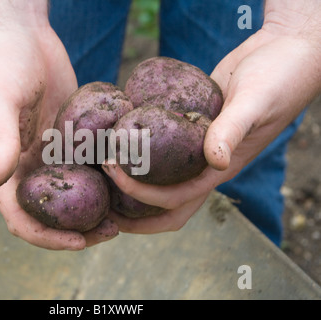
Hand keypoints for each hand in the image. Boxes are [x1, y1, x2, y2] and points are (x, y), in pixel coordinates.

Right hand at [0, 1, 118, 249]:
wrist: (21, 30)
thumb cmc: (1, 62)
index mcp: (7, 165)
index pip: (20, 215)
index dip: (46, 236)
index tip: (80, 242)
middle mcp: (30, 163)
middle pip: (53, 211)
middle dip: (79, 229)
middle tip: (113, 230)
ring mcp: (52, 149)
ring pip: (76, 190)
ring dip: (97, 206)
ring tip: (127, 211)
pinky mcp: (72, 132)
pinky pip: (89, 161)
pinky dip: (105, 174)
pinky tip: (130, 176)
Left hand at [103, 0, 320, 233]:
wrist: (284, 52)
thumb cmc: (279, 78)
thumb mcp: (256, 102)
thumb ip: (234, 130)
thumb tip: (215, 162)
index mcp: (219, 169)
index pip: (175, 199)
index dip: (141, 195)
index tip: (112, 171)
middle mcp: (205, 165)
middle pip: (168, 206)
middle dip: (134, 214)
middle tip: (101, 204)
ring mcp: (197, 148)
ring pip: (162, 181)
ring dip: (132, 185)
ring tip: (100, 173)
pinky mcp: (191, 127)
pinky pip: (163, 149)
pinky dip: (141, 152)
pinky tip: (118, 138)